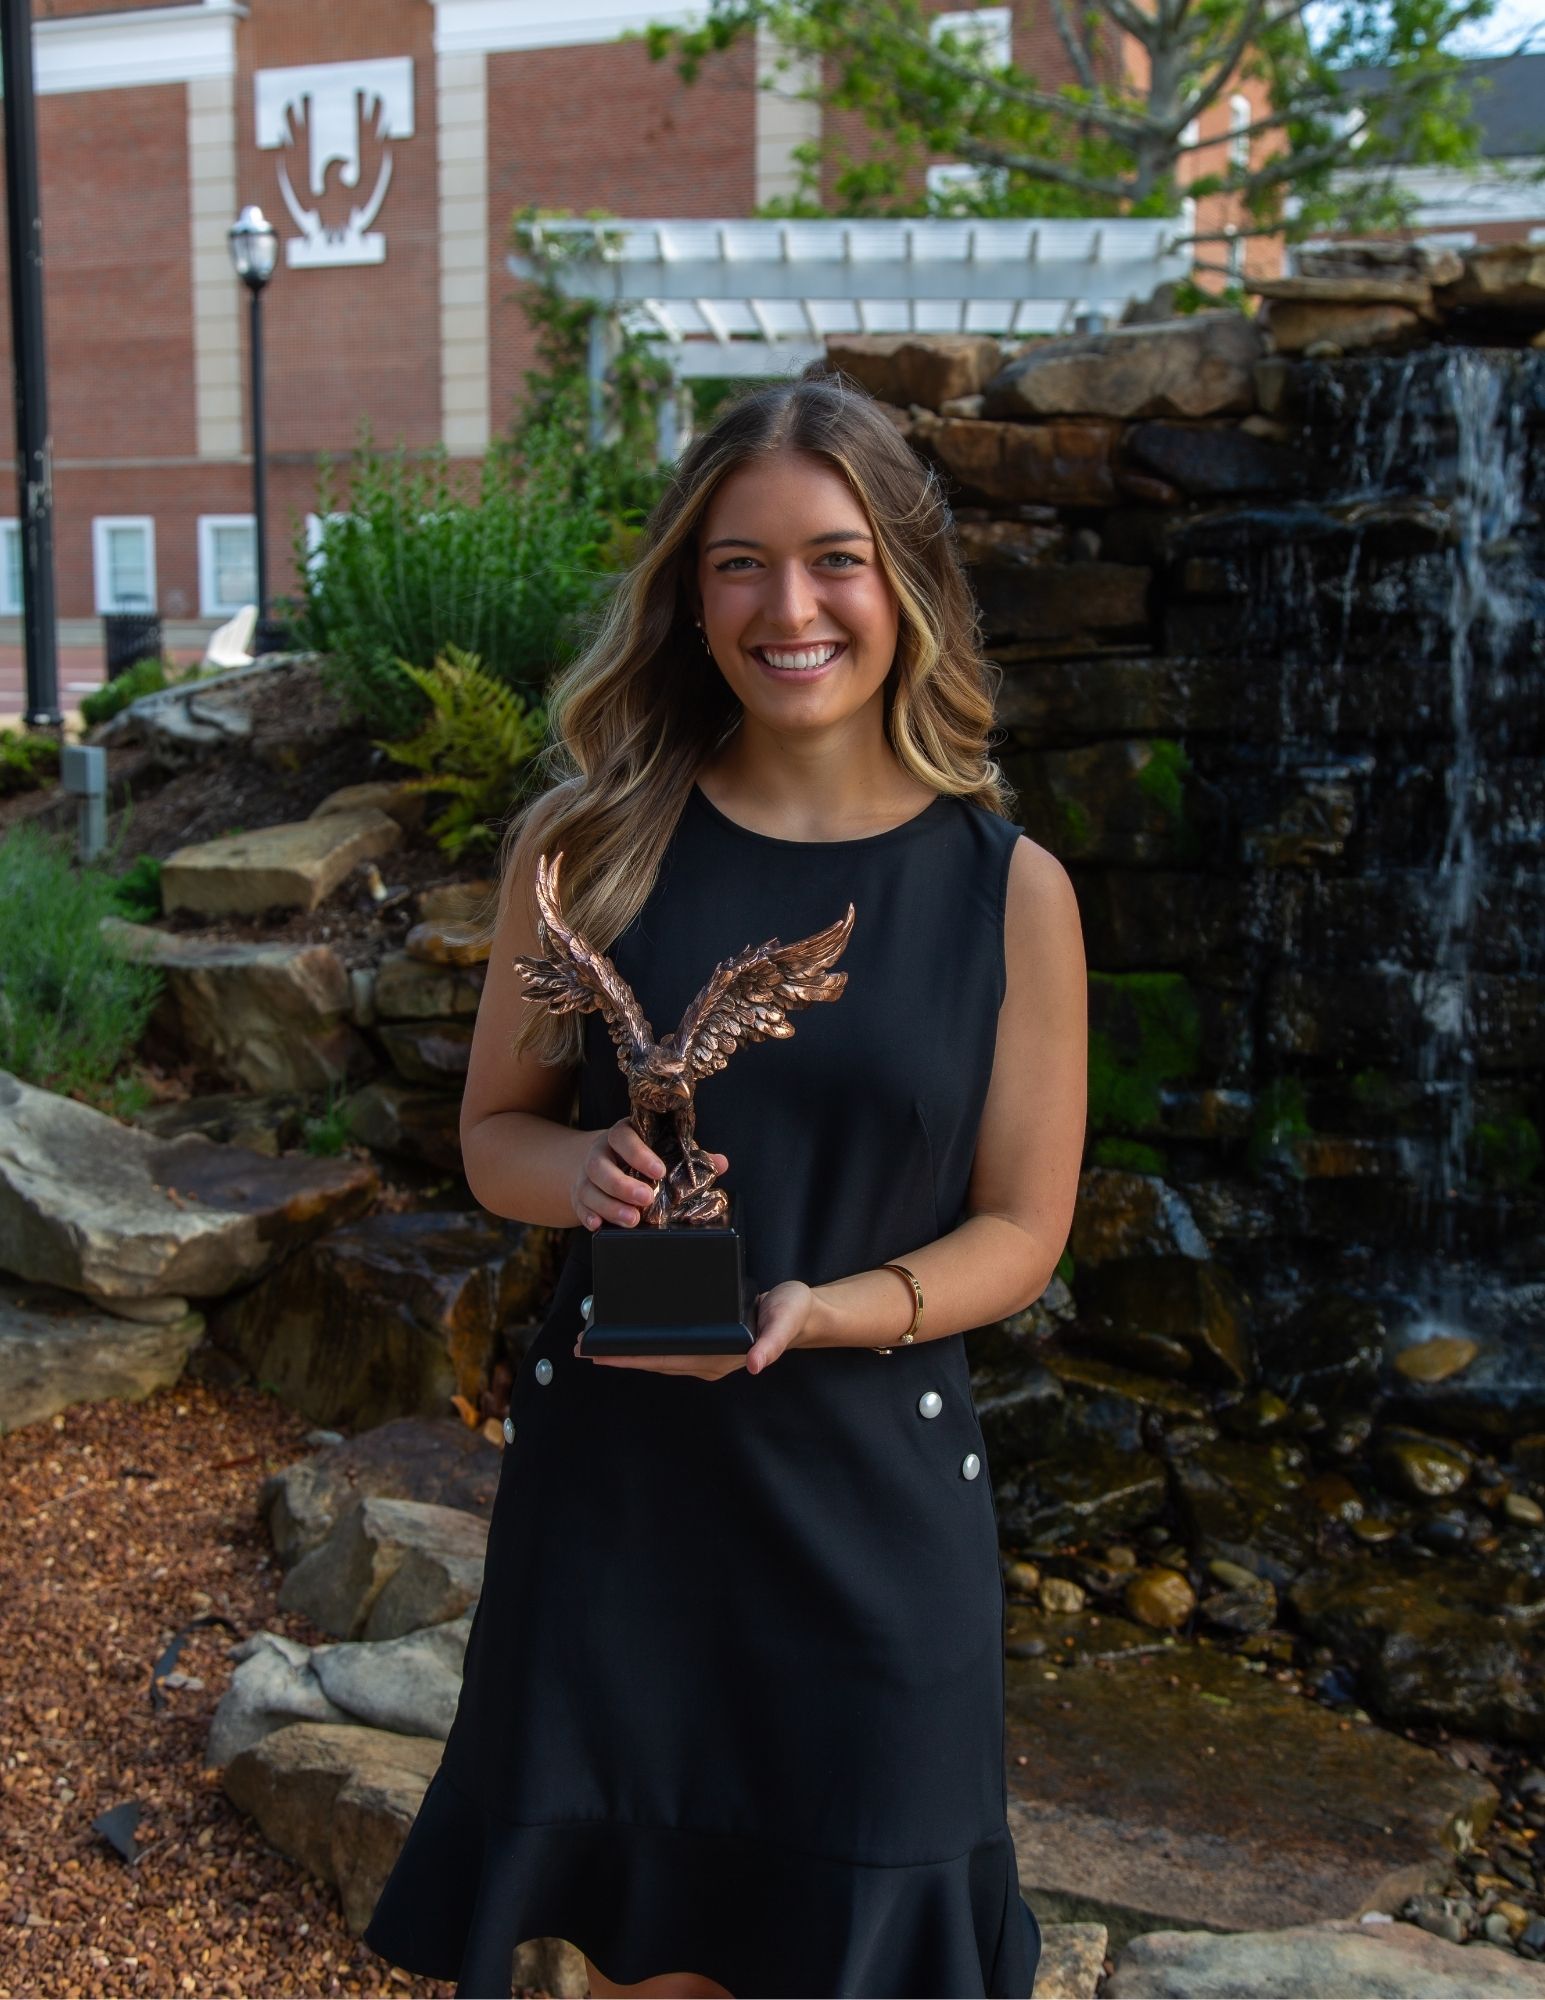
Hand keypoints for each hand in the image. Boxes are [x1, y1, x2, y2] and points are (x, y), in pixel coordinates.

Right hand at [571, 1119, 728, 1231]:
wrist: (602, 1161)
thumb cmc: (641, 1156)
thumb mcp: (663, 1150)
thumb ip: (690, 1156)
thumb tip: (721, 1163)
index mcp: (622, 1136)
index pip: (624, 1137)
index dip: (639, 1153)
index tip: (658, 1171)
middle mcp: (600, 1153)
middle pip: (600, 1166)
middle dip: (622, 1185)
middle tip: (646, 1199)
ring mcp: (586, 1175)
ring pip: (589, 1188)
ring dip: (609, 1206)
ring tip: (631, 1220)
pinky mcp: (579, 1195)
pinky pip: (579, 1205)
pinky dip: (588, 1216)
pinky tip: (598, 1225)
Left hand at [578, 1279, 815, 1379]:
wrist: (803, 1314)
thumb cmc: (792, 1315)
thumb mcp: (784, 1322)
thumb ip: (771, 1343)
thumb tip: (757, 1364)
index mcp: (718, 1356)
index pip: (666, 1359)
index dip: (633, 1357)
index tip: (601, 1355)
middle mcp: (706, 1359)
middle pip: (654, 1359)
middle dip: (618, 1355)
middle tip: (581, 1346)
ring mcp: (705, 1354)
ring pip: (658, 1355)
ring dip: (627, 1350)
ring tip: (594, 1343)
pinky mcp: (706, 1342)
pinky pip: (668, 1346)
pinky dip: (645, 1341)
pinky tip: (629, 1333)